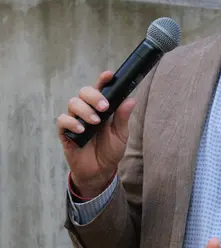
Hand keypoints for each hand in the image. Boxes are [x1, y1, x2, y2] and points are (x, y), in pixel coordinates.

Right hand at [57, 71, 134, 196]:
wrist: (100, 172)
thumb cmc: (110, 151)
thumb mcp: (121, 135)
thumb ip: (122, 117)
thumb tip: (131, 99)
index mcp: (101, 108)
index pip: (100, 89)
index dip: (103, 80)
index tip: (109, 75)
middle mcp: (87, 110)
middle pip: (84, 92)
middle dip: (94, 96)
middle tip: (104, 107)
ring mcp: (75, 120)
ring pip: (73, 103)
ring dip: (85, 110)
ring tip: (95, 122)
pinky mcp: (66, 132)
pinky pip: (63, 120)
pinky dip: (71, 122)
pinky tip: (81, 129)